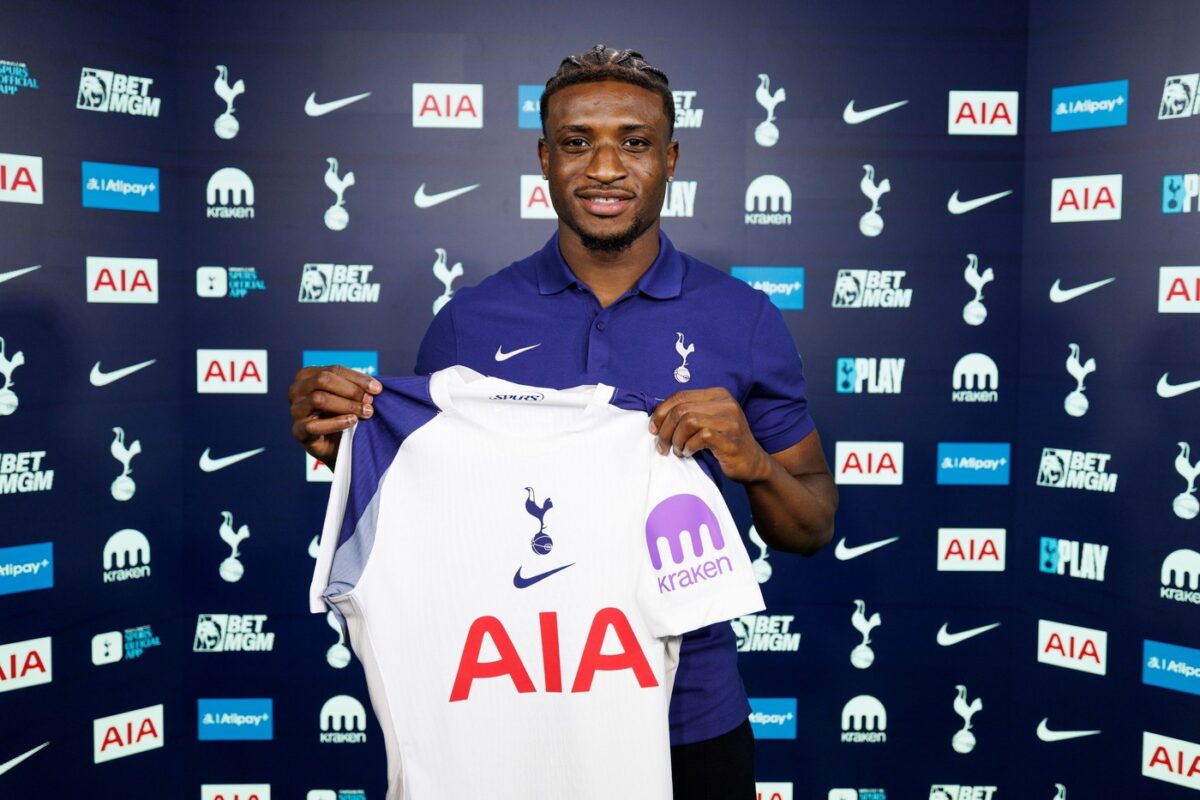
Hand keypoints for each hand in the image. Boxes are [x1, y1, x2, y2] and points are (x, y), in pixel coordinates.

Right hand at [288, 366, 380, 465]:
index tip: (377, 389)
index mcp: (307, 375)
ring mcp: (295, 410)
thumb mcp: (348, 396)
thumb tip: (375, 387)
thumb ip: (357, 387)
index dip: (357, 378)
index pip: (334, 370)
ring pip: (318, 399)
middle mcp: (296, 390)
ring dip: (346, 405)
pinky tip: (352, 422)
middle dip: (351, 390)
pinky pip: (314, 425)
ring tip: (365, 412)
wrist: (335, 444)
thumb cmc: (341, 414)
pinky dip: (336, 423)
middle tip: (370, 401)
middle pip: (323, 380)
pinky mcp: (297, 431)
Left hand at [648, 387, 771, 482]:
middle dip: (665, 430)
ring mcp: (730, 421)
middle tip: (662, 446)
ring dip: (676, 439)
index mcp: (718, 394)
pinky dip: (688, 446)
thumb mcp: (709, 421)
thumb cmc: (724, 443)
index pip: (680, 396)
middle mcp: (726, 403)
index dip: (661, 412)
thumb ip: (689, 413)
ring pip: (688, 421)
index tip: (653, 429)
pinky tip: (688, 453)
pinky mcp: (731, 439)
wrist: (752, 464)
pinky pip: (700, 437)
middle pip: (681, 410)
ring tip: (678, 450)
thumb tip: (656, 417)